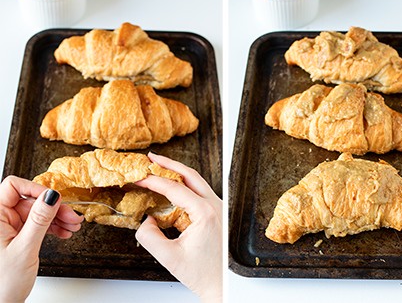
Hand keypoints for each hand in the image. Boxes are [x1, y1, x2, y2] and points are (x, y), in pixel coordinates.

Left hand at [0, 176, 82, 302]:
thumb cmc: (2, 282)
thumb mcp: (25, 248)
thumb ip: (39, 219)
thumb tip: (51, 196)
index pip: (13, 187)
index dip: (36, 189)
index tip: (55, 199)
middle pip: (30, 201)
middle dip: (53, 208)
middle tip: (72, 216)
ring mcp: (7, 228)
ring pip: (36, 213)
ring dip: (56, 218)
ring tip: (72, 226)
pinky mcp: (16, 237)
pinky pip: (36, 225)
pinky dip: (51, 227)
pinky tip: (63, 232)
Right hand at [135, 153, 222, 302]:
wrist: (221, 284)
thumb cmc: (203, 274)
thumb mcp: (169, 257)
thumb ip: (150, 237)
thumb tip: (145, 220)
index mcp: (206, 214)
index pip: (176, 188)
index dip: (154, 180)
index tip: (138, 176)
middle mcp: (215, 207)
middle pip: (191, 175)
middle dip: (169, 165)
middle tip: (150, 158)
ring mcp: (218, 209)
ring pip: (196, 182)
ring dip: (176, 174)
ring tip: (157, 168)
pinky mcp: (215, 214)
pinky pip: (198, 194)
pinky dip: (183, 187)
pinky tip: (168, 188)